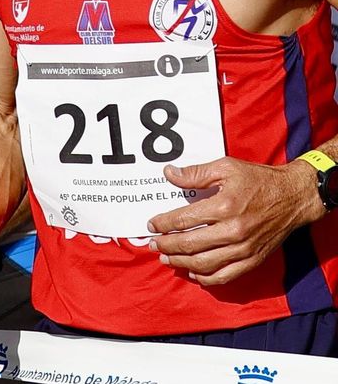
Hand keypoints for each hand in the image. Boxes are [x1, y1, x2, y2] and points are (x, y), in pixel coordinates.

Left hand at [147, 157, 325, 285]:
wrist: (294, 196)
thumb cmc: (259, 180)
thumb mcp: (226, 168)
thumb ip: (195, 173)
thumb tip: (168, 174)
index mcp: (225, 206)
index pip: (184, 220)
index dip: (163, 224)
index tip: (151, 225)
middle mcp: (234, 231)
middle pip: (190, 245)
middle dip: (166, 245)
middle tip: (153, 244)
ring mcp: (244, 248)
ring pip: (204, 264)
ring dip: (181, 263)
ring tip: (166, 258)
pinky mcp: (254, 259)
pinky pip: (226, 276)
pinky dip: (207, 278)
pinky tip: (193, 273)